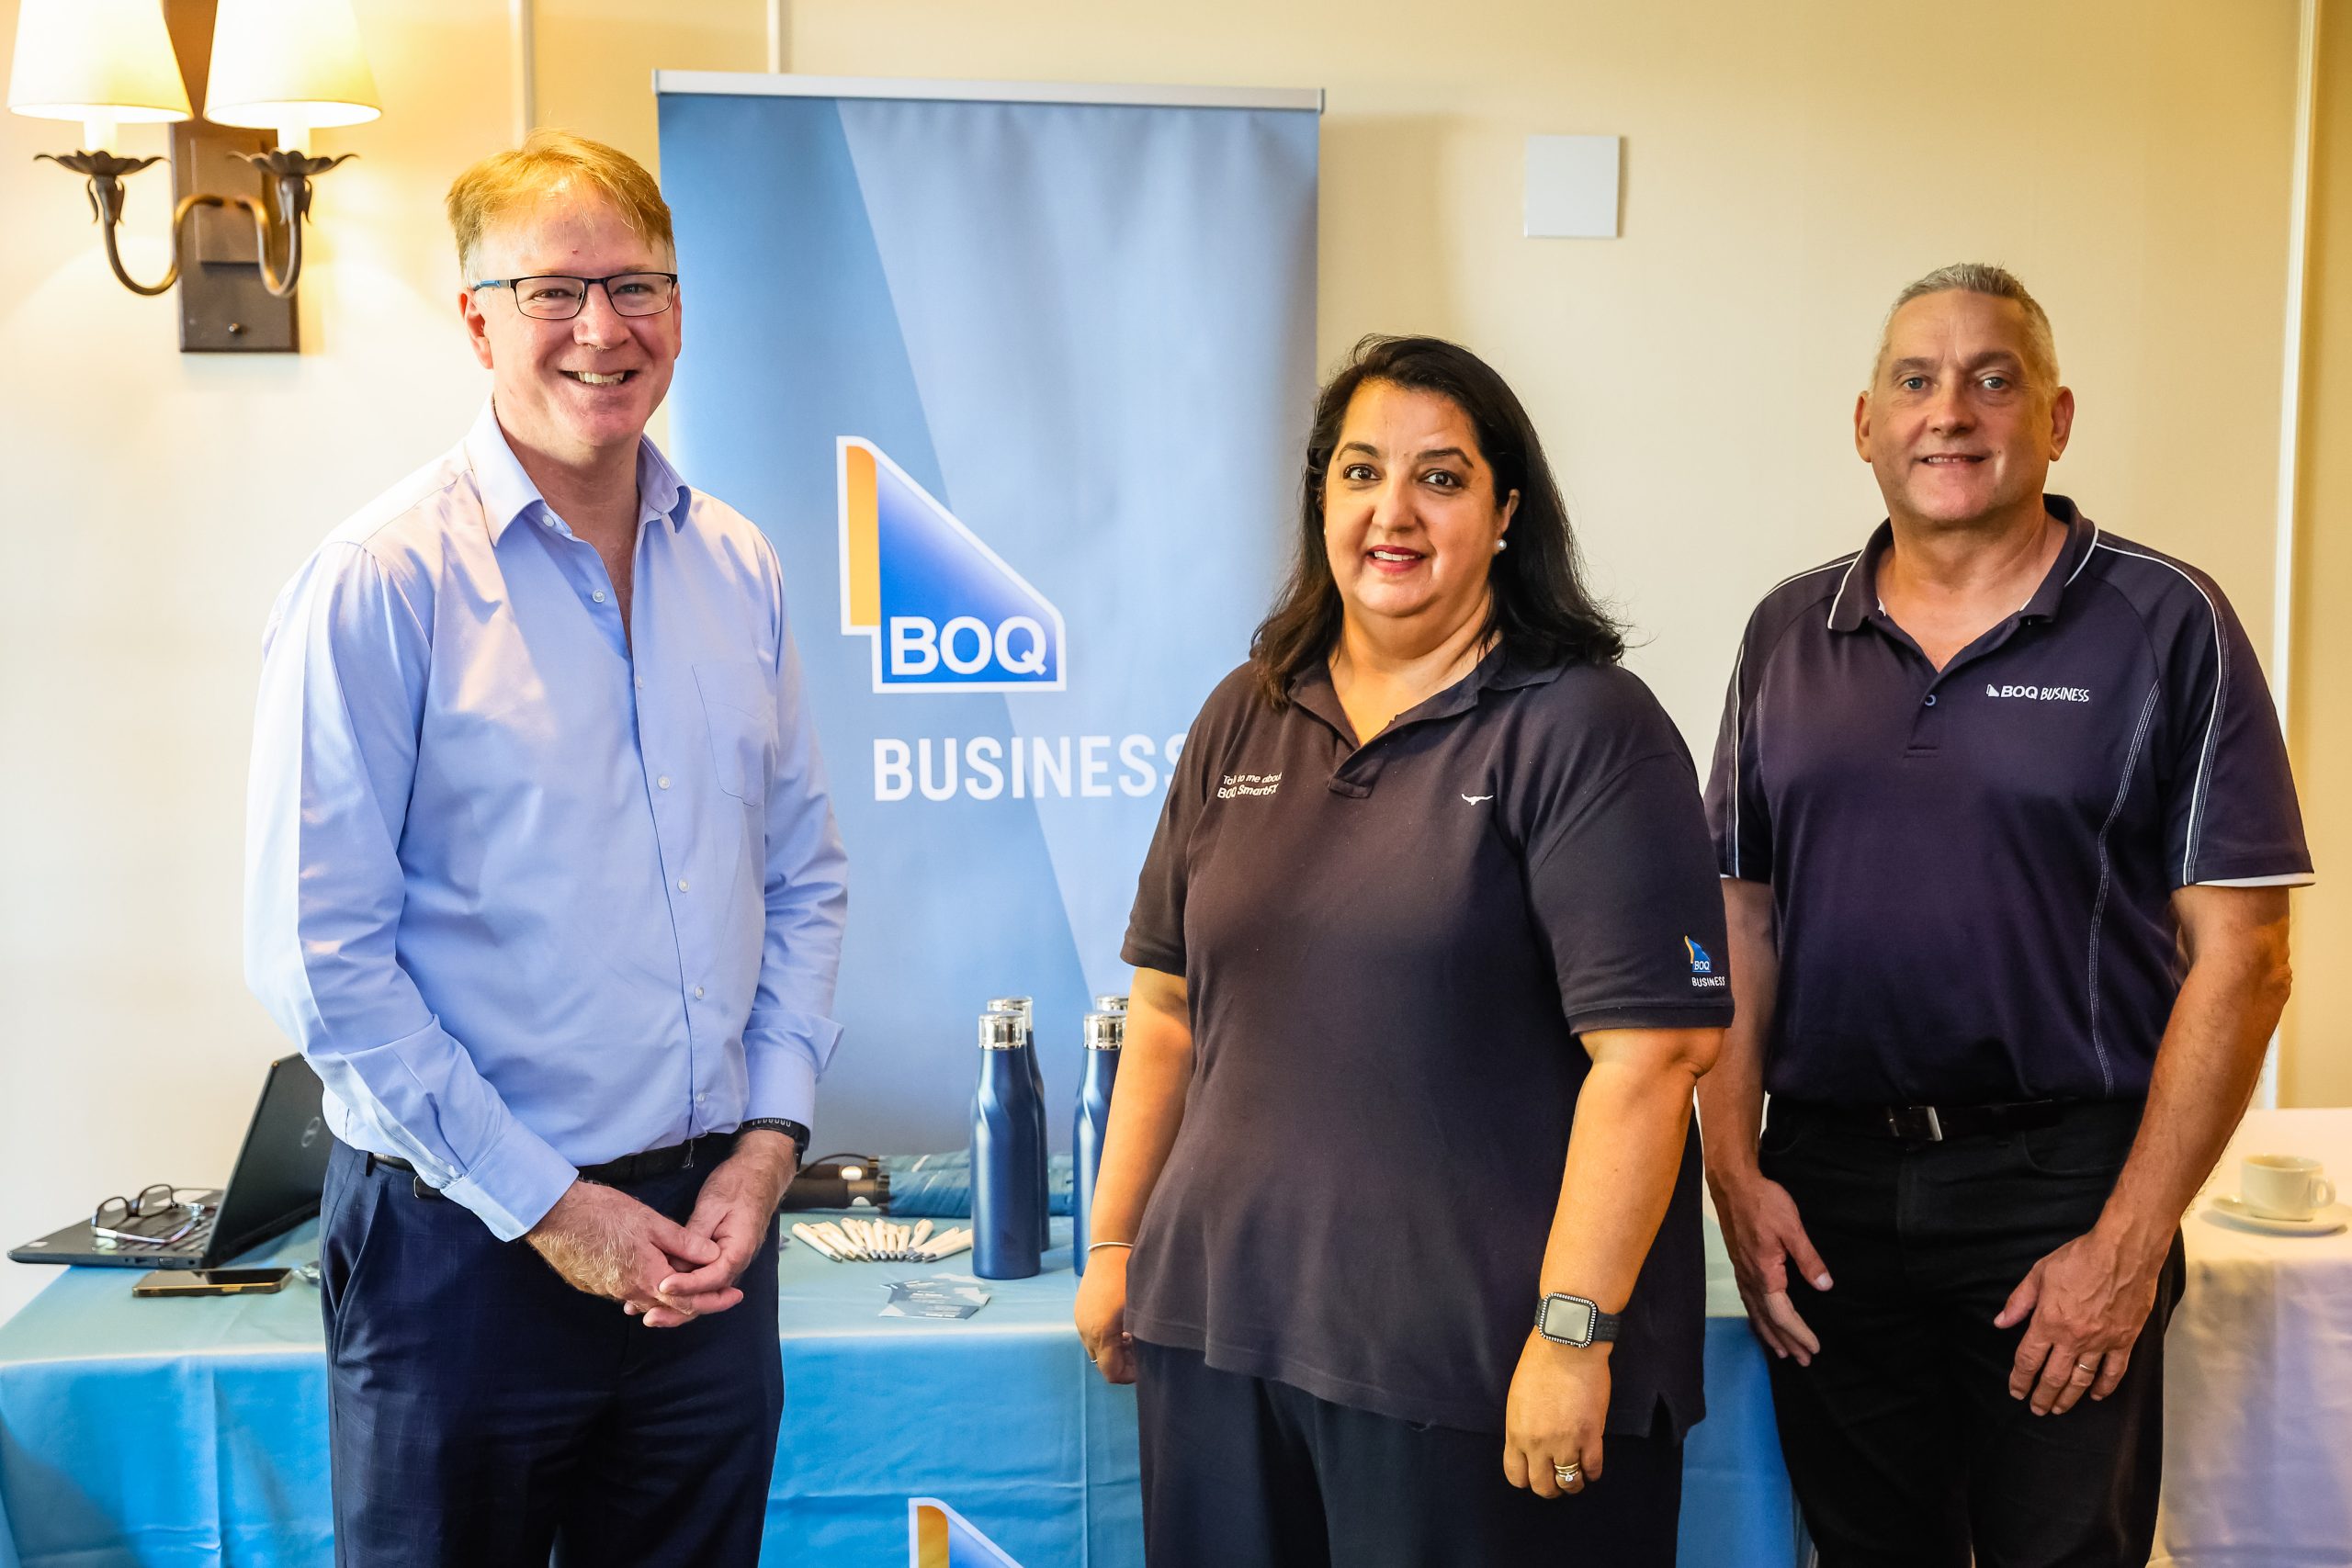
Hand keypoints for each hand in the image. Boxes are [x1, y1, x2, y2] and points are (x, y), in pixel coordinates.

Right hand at [525, 1179, 720, 1317]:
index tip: (735, 1296)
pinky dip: (647, 1290)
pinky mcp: (593, 1284)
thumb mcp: (651, 1222)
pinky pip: (628, 1293)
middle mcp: (628, 1292)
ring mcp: (608, 1291)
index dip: (715, 1300)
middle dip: (697, 1301)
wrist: (554, 1216)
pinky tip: (653, 1277)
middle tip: (721, 1294)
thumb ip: (684, 1243)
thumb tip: (713, 1257)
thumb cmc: (603, 1213)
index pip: (688, 1301)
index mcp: (647, 1277)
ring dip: (670, 1297)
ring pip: (648, 1301)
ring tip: (691, 1285)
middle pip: (670, 1307)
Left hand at [634, 1130, 798, 1327]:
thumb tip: (676, 1263)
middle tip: (648, 1316)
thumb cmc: (737, 1185)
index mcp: (739, 1251)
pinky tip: (655, 1292)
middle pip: (707, 1296)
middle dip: (678, 1308)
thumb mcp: (713, 1206)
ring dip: (675, 1304)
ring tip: (643, 1311)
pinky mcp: (717, 1259)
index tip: (662, 1285)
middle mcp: (735, 1263)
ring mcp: (727, 1263)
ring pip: (701, 1293)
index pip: (712, 1279)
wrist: (758, 1173)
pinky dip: (679, 1288)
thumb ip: (695, 1236)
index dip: (686, 1285)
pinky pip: (699, 1281)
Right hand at [1074, 1248, 1136, 1382]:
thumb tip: (1149, 1358)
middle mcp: (1085, 1332)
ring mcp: (1080, 1320)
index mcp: (1100, 1334)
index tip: (1146, 1363)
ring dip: (1115, 1349)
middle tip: (1142, 1350)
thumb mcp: (1140, 1312)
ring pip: (1097, 1348)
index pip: (1111, 1373)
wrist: (1110, 1248)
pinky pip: (1092, 1333)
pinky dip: (1106, 1335)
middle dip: (1123, 1362)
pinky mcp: (1079, 1310)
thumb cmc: (1129, 1278)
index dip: (1130, 1375)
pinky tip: (1121, 1321)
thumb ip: (1142, 1340)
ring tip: (1133, 1334)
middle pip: (1103, 1363)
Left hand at [1503, 1332, 1610, 1498]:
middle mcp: (1538, 1444)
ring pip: (1569, 1482)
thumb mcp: (1517, 1399)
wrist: (1566, 1346)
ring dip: (1573, 1484)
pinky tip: (1591, 1467)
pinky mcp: (1591, 1436)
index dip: (1526, 1479)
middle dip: (1550, 1487)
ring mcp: (1565, 1442)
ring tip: (1576, 1476)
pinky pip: (1593, 1468)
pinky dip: (1592, 1472)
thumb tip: (1529, 1446)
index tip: (1534, 1473)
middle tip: (1557, 1479)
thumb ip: (1522, 1427)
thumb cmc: (1538, 1364)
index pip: (1516, 1476)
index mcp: (1516, 1433)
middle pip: (1542, 1486)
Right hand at [1710, 1168, 1831, 1364]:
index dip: (1799, 1333)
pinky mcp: (1740, 1263)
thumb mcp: (1793, 1228)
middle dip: (1786, 1341)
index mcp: (1765, 1273)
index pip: (1782, 1314)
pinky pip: (1748, 1300)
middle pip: (1767, 1319)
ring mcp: (1742, 1271)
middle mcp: (1750, 1278)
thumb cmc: (1764, 1202)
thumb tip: (1824, 1287)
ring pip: (1755, 1312)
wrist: (1733, 1184)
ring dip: (1769, 1334)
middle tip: (1803, 1360)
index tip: (1815, 1348)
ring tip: (1782, 1351)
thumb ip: (1808, 1259)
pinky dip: (1757, 1317)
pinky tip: (1761, 1319)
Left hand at [1995, 1225, 2162, 1415]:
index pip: (2028, 1360)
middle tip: (2036, 1409)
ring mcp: (2101, 1342)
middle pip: (2053, 1377)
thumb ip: (2019, 1301)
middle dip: (2042, 1397)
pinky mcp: (2125, 1341)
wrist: (2123, 1252)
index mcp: (2049, 1322)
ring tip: (2059, 1409)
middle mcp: (2073, 1338)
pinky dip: (2104, 1387)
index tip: (2016, 1391)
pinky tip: (2095, 1395)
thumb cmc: (2079, 1258)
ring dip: (2068, 1398)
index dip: (2020, 1379)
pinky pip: (2114, 1372)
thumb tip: (2001, 1322)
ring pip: (2081, 1380)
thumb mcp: (2039, 1273)